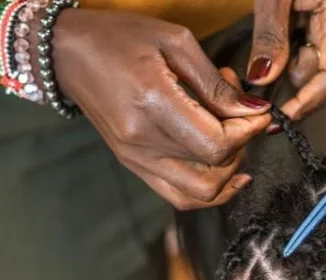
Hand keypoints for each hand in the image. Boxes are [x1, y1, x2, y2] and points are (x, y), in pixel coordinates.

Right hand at [51, 10, 272, 209]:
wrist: (67, 52)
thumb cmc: (119, 37)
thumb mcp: (175, 42)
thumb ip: (215, 84)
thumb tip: (253, 110)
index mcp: (153, 104)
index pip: (217, 143)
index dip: (248, 132)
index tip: (259, 112)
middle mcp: (142, 140)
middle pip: (213, 169)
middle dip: (242, 146)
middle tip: (242, 116)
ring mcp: (135, 158)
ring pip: (199, 193)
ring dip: (228, 172)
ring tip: (231, 139)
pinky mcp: (133, 165)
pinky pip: (179, 195)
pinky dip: (209, 190)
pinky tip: (227, 172)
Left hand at [246, 0, 325, 122]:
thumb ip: (270, 34)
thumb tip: (262, 80)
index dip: (308, 103)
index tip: (280, 118)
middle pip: (324, 75)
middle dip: (291, 71)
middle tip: (266, 49)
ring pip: (318, 63)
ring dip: (291, 55)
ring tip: (280, 21)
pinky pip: (319, 48)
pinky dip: (296, 46)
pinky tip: (289, 22)